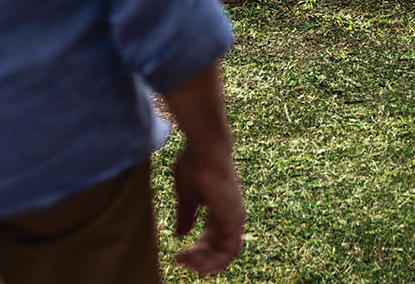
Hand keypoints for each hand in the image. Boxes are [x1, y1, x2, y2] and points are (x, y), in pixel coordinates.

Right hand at [171, 142, 244, 275]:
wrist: (205, 148)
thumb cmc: (195, 164)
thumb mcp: (186, 196)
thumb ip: (186, 215)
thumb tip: (182, 234)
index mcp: (219, 209)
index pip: (210, 237)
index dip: (196, 249)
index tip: (180, 256)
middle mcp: (230, 215)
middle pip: (216, 247)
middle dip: (198, 257)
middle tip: (179, 262)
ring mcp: (234, 217)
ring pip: (224, 252)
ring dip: (205, 262)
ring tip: (187, 265)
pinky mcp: (235, 219)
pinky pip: (230, 251)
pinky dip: (216, 261)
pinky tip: (199, 265)